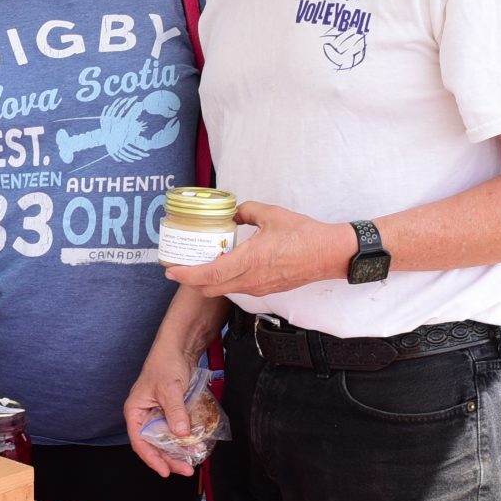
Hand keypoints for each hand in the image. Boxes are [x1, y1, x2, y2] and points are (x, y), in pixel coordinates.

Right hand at [123, 336, 204, 477]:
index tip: (165, 471)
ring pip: (166, 440)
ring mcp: (158, 414)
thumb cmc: (166, 363)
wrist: (179, 346)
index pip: (139, 442)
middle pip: (154, 444)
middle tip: (187, 469)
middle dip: (170, 459)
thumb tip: (182, 434)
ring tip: (194, 459)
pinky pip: (176, 430)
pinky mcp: (172, 411)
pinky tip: (196, 445)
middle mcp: (145, 415)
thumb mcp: (170, 389)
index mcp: (135, 411)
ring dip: (179, 451)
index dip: (152, 459)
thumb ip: (175, 412)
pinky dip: (185, 439)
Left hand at [168, 203, 351, 299]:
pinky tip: (223, 266)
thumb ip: (246, 210)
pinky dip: (224, 281)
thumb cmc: (303, 235)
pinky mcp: (267, 289)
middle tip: (179, 268)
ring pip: (223, 290)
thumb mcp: (270, 214)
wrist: (329, 254)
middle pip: (210, 288)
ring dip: (207, 282)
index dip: (186, 274)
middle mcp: (251, 279)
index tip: (171, 270)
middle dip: (190, 281)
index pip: (209, 274)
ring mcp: (259, 287)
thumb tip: (233, 211)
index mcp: (249, 261)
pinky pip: (238, 289)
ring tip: (198, 265)